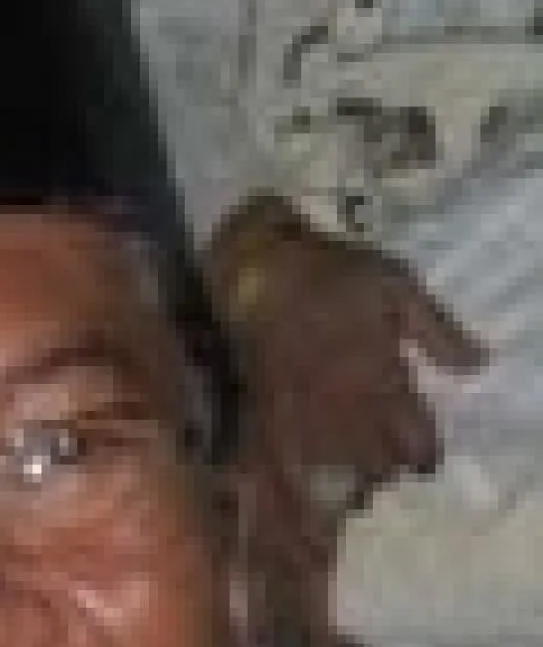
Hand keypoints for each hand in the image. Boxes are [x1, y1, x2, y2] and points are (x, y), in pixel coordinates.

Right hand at [206, 192, 487, 488]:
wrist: (259, 268)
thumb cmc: (332, 273)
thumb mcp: (397, 286)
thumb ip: (438, 331)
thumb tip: (477, 367)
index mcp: (382, 376)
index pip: (416, 444)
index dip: (423, 449)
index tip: (422, 446)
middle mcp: (345, 403)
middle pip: (375, 465)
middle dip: (384, 463)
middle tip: (383, 449)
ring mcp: (304, 411)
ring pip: (331, 466)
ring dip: (344, 468)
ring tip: (347, 459)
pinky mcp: (269, 409)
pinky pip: (287, 454)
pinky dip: (298, 467)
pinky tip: (304, 463)